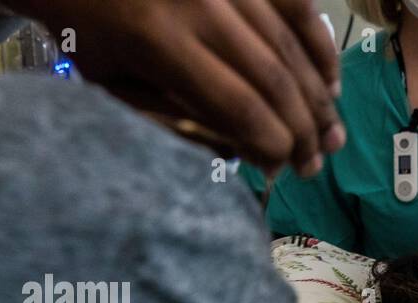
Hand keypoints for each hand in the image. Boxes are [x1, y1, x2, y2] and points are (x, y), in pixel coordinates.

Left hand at [7, 0, 343, 173]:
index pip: (238, 106)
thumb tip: (241, 154)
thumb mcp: (112, 83)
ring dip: (318, 96)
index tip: (281, 171)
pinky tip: (331, 80)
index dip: (270, 144)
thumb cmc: (84, 27)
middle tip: (315, 165)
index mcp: (160, 41)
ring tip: (333, 135)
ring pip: (290, 45)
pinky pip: (295, 4)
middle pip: (273, 79)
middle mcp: (201, 4)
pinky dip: (318, 44)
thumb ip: (172, 119)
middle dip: (302, 130)